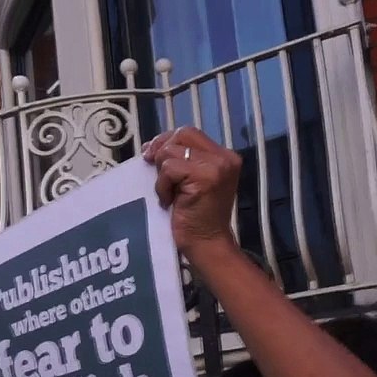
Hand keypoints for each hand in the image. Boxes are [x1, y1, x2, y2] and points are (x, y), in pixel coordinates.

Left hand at [141, 127, 241, 254]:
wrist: (206, 243)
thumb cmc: (194, 216)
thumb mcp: (189, 181)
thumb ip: (181, 160)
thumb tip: (152, 146)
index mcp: (224, 156)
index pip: (189, 133)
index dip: (166, 140)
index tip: (151, 156)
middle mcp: (225, 157)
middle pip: (182, 134)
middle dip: (161, 150)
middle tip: (155, 173)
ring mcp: (217, 166)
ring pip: (172, 152)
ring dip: (162, 174)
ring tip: (169, 194)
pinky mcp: (205, 178)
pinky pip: (169, 169)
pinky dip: (162, 185)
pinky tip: (169, 201)